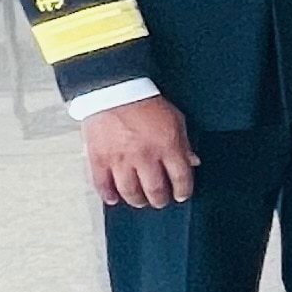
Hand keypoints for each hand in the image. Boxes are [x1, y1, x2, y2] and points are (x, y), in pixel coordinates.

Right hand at [83, 95, 198, 208]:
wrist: (114, 90)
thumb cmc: (146, 102)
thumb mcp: (176, 119)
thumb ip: (184, 143)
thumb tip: (192, 162)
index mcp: (168, 146)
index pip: (180, 178)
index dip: (183, 191)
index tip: (181, 195)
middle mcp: (145, 156)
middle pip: (155, 190)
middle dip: (160, 200)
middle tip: (160, 201)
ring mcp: (120, 159)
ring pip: (130, 192)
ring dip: (136, 200)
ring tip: (139, 201)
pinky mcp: (99, 159)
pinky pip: (102, 185)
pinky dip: (108, 195)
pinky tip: (114, 199)